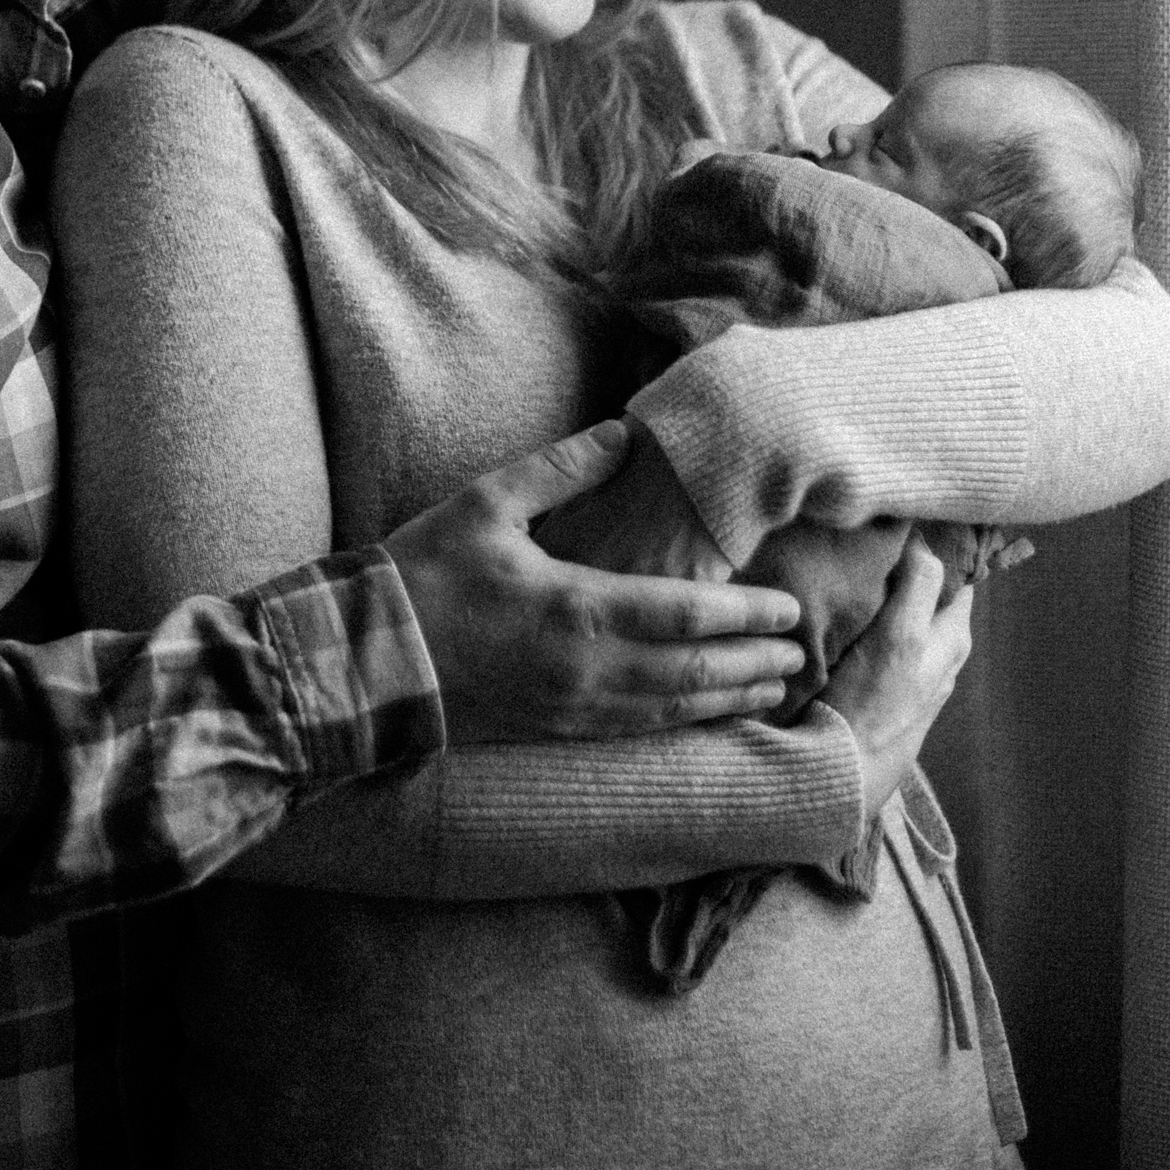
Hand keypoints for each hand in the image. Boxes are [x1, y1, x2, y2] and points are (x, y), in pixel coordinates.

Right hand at [382, 420, 805, 744]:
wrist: (368, 657)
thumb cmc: (424, 574)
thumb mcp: (487, 503)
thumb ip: (561, 470)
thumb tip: (622, 437)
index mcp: (578, 609)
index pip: (687, 614)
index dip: (746, 614)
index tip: (789, 607)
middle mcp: (587, 668)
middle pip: (695, 670)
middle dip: (754, 661)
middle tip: (801, 652)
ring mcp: (571, 707)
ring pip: (672, 709)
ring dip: (729, 698)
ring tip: (774, 688)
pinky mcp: (551, 728)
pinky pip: (634, 731)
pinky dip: (682, 723)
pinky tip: (701, 716)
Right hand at [820, 534, 973, 816]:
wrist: (843, 768)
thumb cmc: (874, 702)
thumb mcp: (901, 636)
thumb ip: (918, 586)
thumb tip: (927, 541)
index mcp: (953, 638)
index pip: (960, 574)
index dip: (945, 542)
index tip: (918, 512)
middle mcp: (941, 654)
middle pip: (933, 593)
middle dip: (916, 563)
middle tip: (882, 528)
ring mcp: (913, 673)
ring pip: (909, 616)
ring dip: (892, 590)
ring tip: (862, 559)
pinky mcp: (885, 686)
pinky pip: (887, 637)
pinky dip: (875, 615)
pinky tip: (850, 606)